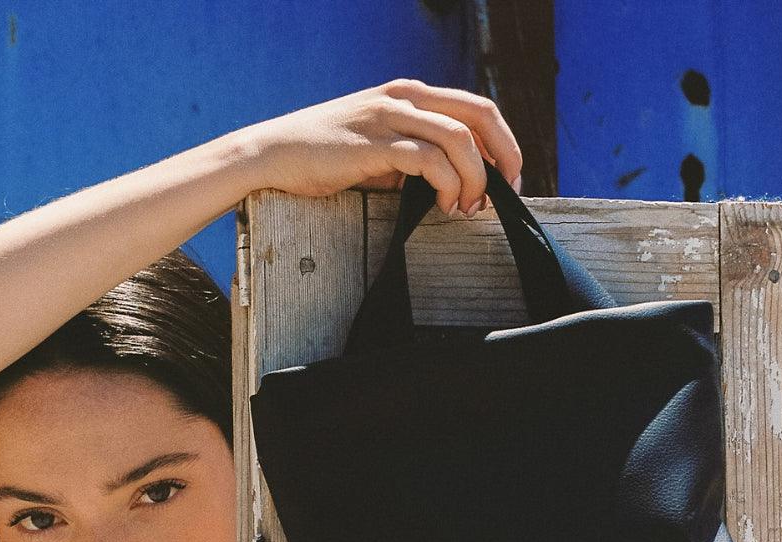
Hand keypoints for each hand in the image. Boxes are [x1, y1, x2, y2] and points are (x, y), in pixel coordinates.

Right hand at [249, 78, 521, 215]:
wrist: (274, 155)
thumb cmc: (325, 158)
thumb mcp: (380, 150)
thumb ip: (415, 157)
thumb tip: (453, 186)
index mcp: (409, 95)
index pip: (476, 107)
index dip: (503, 142)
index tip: (507, 179)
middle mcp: (404, 97)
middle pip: (479, 115)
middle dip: (504, 156)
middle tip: (505, 193)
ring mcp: (390, 117)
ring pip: (459, 139)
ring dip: (475, 178)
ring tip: (466, 207)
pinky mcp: (375, 143)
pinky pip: (429, 159)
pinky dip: (447, 185)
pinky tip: (443, 205)